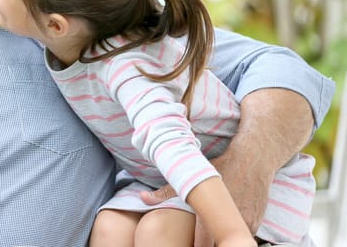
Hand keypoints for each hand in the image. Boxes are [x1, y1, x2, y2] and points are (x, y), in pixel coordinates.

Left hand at [140, 153, 270, 246]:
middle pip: (215, 244)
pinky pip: (244, 235)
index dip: (196, 246)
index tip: (187, 245)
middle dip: (207, 244)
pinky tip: (229, 231)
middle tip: (198, 241)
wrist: (252, 160)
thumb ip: (167, 191)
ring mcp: (245, 223)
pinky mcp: (255, 224)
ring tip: (214, 236)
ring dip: (222, 240)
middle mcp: (229, 221)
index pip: (200, 242)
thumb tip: (143, 198)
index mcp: (208, 212)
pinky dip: (236, 236)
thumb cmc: (220, 167)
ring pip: (231, 241)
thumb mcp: (192, 175)